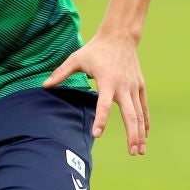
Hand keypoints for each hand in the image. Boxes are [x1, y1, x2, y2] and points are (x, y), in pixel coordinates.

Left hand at [43, 33, 148, 154]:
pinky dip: (145, 122)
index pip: (104, 105)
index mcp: (107, 81)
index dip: (100, 120)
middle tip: (132, 153)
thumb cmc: (95, 49)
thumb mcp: (76, 58)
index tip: (96, 135)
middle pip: (130, 115)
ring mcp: (134, 87)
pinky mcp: (140, 86)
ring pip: (139, 114)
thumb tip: (44, 86)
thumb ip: (61, 73)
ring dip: (140, 133)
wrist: (120, 36)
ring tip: (140, 151)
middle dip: (132, 134)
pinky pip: (144, 107)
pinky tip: (145, 136)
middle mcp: (123, 86)